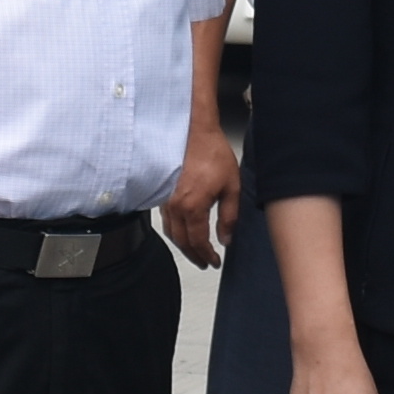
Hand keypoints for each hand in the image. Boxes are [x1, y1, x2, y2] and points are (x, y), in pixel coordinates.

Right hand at [161, 119, 241, 268]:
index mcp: (193, 207)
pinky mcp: (162, 193)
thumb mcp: (231, 186)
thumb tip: (226, 238)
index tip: (215, 262)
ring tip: (195, 252)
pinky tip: (182, 232)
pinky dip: (174, 232)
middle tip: (205, 262)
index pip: (199, 242)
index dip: (207, 255)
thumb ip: (229, 216)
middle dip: (194, 256)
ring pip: (171, 234)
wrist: (193, 131)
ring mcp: (166, 201)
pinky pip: (165, 221)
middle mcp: (175, 207)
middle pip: (182, 242)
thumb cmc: (212, 153)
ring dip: (183, 246)